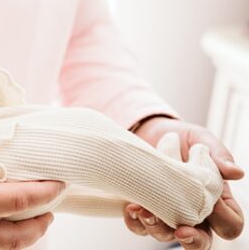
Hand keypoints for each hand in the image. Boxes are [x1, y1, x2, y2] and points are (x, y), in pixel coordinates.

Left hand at [124, 117, 244, 248]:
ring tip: (146, 212)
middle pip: (201, 242)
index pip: (230, 224)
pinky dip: (135, 222)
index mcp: (217, 201)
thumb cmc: (183, 139)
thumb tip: (237, 173)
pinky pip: (139, 227)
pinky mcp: (143, 210)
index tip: (212, 204)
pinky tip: (132, 209)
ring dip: (157, 228)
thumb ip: (219, 155)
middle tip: (181, 231)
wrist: (149, 130)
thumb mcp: (203, 140)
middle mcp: (194, 214)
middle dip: (192, 241)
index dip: (224, 218)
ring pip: (166, 236)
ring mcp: (167, 215)